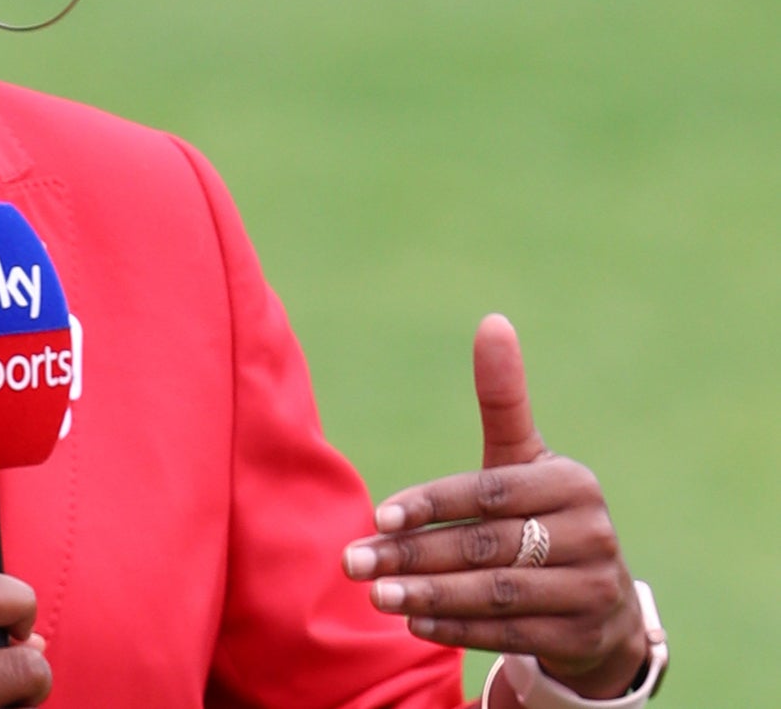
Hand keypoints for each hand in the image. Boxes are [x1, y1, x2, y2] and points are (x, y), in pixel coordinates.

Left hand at [342, 315, 647, 700]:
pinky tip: (413, 623)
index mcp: (572, 483)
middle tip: (353, 562)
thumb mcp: (525, 458)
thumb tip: (493, 321)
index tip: (377, 515)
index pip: (489, 493)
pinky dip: (458, 629)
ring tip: (374, 595)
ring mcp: (593, 589)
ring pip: (496, 593)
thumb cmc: (543, 511)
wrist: (602, 598)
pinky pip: (510, 633)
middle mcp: (592, 534)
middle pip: (486, 546)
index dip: (431, 505)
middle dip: (413, 556)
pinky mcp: (583, 635)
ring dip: (429, 596)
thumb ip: (504, 399)